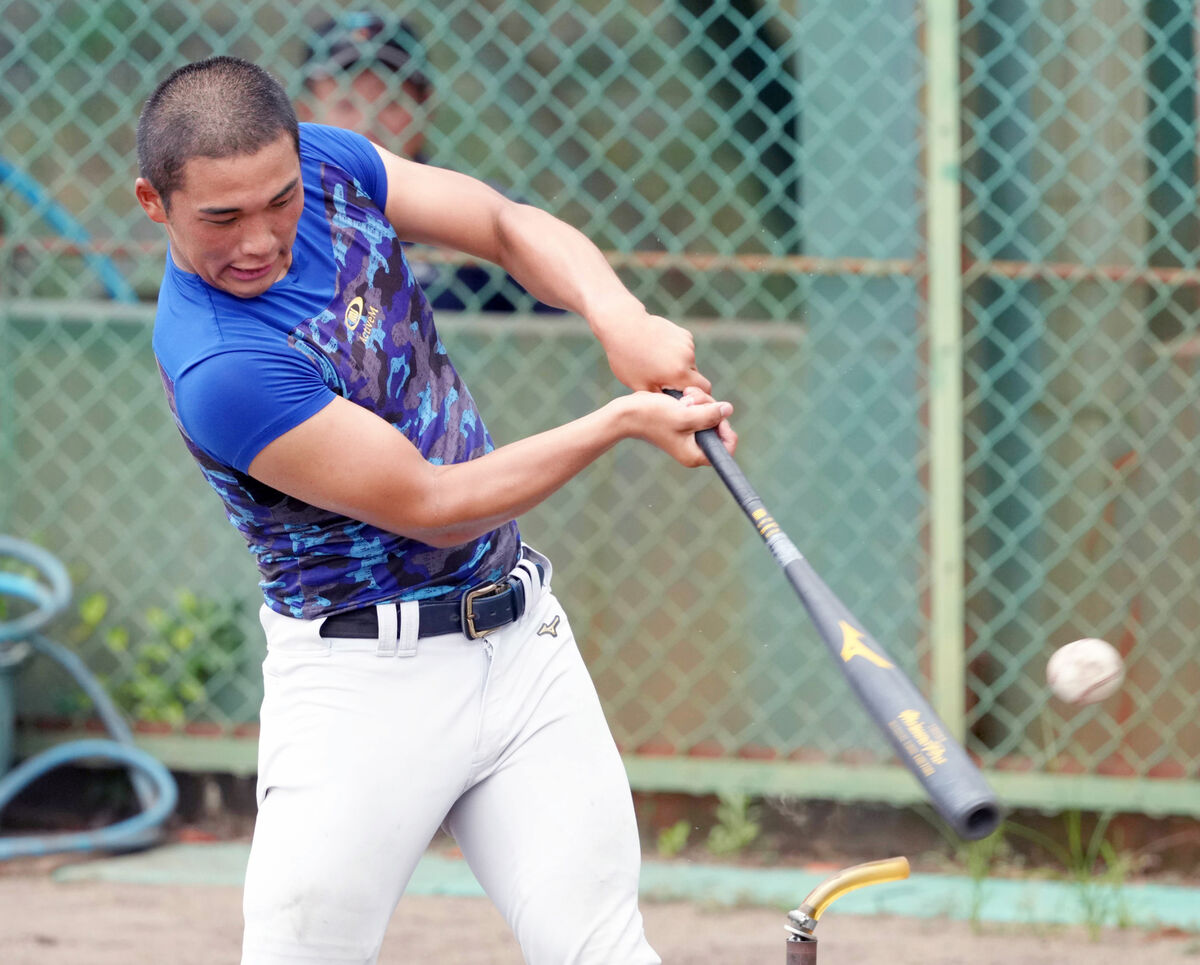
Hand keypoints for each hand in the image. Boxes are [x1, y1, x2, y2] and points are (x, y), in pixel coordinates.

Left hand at [593, 310, 712, 394]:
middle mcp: (688, 357)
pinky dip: (676, 354)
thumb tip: (675, 407)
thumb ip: (661, 398)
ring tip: (655, 364)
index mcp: (679, 373)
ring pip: (689, 363)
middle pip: (696, 377)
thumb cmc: (627, 359)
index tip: (681, 399)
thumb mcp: (640, 386)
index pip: (704, 390)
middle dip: (684, 382)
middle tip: (663, 382)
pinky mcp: (684, 334)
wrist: (623, 325)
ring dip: (678, 367)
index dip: (696, 397)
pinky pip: (685, 350)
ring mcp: (687, 343)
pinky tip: (657, 350)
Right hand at [615, 386, 735, 467]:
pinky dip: (695, 399)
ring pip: (710, 414)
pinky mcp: (684, 422)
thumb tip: (728, 410)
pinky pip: (700, 409)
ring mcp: (689, 434)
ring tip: (685, 397)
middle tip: (693, 402)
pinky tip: (683, 396)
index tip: (716, 416)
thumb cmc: (652, 417)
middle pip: (719, 426)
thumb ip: (709, 415)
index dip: (727, 430)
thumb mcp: (684, 415)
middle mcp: (694, 447)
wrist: (628, 412)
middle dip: (710, 409)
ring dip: (701, 400)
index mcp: (695, 454)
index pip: (726, 448)